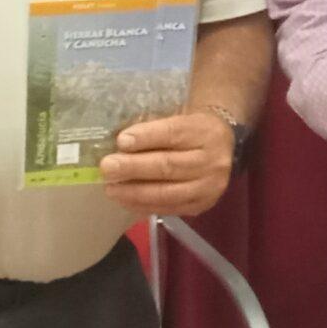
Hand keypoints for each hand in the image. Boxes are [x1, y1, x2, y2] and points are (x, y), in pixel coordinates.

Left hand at [98, 111, 234, 217]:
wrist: (220, 147)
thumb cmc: (187, 131)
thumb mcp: (175, 119)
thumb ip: (151, 130)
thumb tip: (118, 144)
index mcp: (204, 131)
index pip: (173, 133)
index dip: (146, 137)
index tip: (120, 141)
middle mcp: (212, 160)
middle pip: (168, 165)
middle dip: (133, 168)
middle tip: (107, 168)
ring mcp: (209, 186)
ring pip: (168, 192)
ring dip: (135, 192)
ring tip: (111, 188)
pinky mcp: (202, 205)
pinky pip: (169, 208)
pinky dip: (143, 205)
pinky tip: (125, 200)